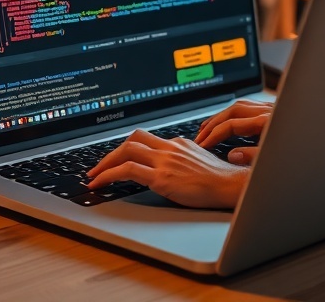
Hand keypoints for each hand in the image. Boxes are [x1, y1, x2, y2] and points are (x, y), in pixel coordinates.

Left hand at [87, 129, 248, 208]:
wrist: (230, 186)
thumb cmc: (219, 180)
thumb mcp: (198, 163)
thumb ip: (181, 161)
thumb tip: (170, 168)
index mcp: (177, 143)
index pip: (146, 140)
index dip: (127, 149)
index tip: (117, 158)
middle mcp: (169, 148)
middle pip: (132, 139)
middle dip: (112, 152)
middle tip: (99, 166)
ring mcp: (164, 161)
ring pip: (126, 150)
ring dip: (105, 163)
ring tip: (94, 176)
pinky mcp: (161, 177)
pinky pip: (127, 170)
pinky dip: (109, 175)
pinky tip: (100, 183)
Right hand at [194, 100, 272, 165]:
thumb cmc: (306, 153)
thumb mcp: (276, 157)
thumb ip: (253, 156)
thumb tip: (232, 156)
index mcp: (266, 121)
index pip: (231, 125)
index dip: (214, 135)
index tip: (203, 145)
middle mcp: (267, 111)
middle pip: (232, 111)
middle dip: (213, 123)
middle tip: (200, 136)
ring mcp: (272, 109)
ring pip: (240, 106)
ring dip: (222, 116)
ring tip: (209, 126)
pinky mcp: (276, 112)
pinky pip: (249, 107)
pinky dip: (235, 114)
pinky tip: (231, 121)